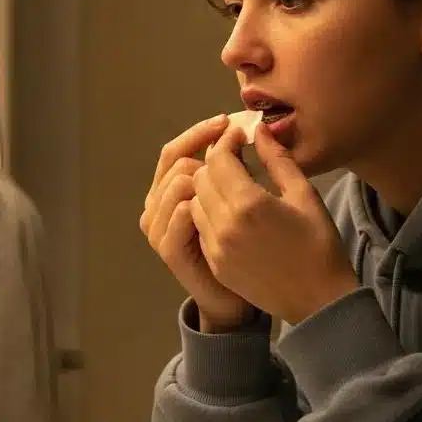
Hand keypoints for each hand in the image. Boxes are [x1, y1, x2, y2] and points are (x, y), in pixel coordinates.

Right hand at [140, 114, 256, 330]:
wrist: (241, 297)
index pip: (179, 149)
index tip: (232, 124)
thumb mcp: (247, 201)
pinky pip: (178, 218)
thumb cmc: (248, 247)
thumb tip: (259, 129)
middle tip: (235, 144)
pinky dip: (197, 205)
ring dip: (204, 176)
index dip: (203, 132)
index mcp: (177, 190)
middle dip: (205, 147)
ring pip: (176, 184)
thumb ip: (244, 168)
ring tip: (231, 178)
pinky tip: (222, 203)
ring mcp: (163, 229)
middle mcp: (162, 206)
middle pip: (174, 160)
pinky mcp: (171, 251)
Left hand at [191, 122, 359, 323]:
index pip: (218, 158)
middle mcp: (225, 225)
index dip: (226, 141)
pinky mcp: (216, 263)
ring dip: (210, 188)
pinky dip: (210, 212)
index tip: (239, 136)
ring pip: (196, 202)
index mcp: (249, 204)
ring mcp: (217, 247)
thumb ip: (278, 159)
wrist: (318, 300)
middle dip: (216, 162)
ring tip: (235, 186)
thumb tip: (259, 130)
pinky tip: (233, 213)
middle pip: (201, 177)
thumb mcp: (304, 195)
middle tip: (237, 158)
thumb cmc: (319, 244)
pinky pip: (201, 227)